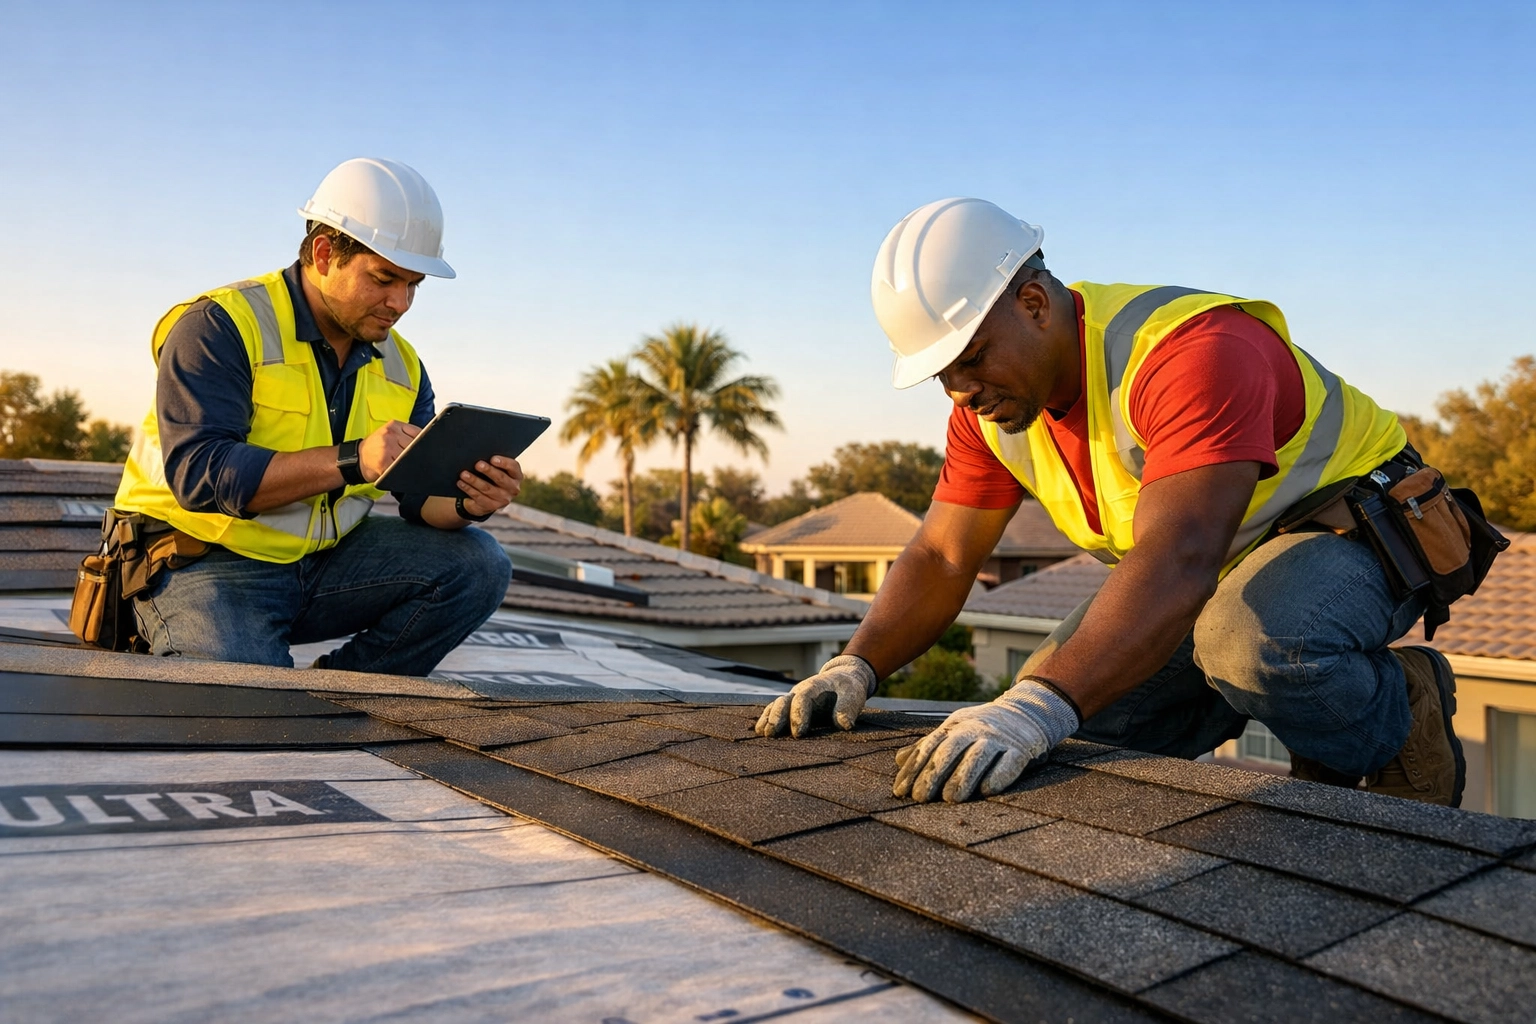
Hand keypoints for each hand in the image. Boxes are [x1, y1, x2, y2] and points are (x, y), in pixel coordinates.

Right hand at [358, 420, 419, 481]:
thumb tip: (427, 441)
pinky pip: (401, 468)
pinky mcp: (384, 462)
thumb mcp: (389, 434)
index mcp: (394, 425)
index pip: (418, 433)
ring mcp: (386, 448)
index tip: (424, 448)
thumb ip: (406, 434)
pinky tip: (397, 470)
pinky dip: (403, 471)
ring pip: (409, 457)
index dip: (423, 443)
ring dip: (409, 463)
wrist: (357, 459)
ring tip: (401, 464)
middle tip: (410, 458)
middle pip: (415, 445)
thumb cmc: (375, 448)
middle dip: (416, 454)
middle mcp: (390, 434)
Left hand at [458, 456, 522, 517]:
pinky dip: (468, 489)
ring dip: (474, 480)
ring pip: (487, 488)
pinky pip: (479, 497)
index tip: (492, 458)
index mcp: (516, 476)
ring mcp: (503, 499)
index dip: (504, 463)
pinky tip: (461, 483)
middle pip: (500, 478)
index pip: (513, 467)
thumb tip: (479, 452)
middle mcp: (513, 488)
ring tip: (464, 474)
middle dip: (488, 471)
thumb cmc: (492, 477)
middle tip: (477, 464)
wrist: (489, 498)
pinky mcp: (492, 506)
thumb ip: (494, 462)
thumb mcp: (497, 470)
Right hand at [755, 655, 876, 736]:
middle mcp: (800, 691)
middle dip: (777, 717)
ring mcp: (794, 698)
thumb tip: (844, 723)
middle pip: (784, 701)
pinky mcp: (791, 706)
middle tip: (772, 733)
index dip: (799, 715)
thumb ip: (848, 707)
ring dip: (769, 718)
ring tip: (763, 733)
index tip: (798, 733)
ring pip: (776, 705)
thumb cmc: (848, 688)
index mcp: (815, 686)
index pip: (803, 698)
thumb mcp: (853, 693)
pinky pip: (775, 711)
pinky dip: (767, 719)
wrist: (842, 678)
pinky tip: (759, 731)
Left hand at [892, 678, 1079, 802]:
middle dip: (932, 774)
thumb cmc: (982, 730)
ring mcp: (998, 738)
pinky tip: (987, 791)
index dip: (913, 769)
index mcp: (955, 726)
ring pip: (978, 756)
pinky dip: (998, 776)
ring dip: (963, 778)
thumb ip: (928, 747)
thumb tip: (899, 760)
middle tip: (919, 798)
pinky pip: (1009, 762)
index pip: (929, 746)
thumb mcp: (954, 732)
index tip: (900, 791)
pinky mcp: (1021, 749)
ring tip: (950, 799)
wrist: (1026, 713)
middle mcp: (975, 729)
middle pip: (950, 750)